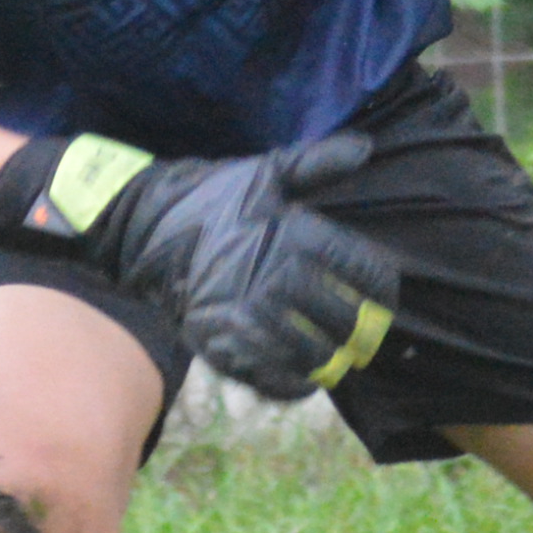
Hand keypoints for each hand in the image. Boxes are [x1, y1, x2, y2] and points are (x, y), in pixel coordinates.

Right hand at [74, 131, 402, 403]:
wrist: (149, 226)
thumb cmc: (216, 198)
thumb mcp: (268, 172)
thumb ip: (318, 163)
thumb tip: (365, 147)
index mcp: (295, 234)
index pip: (361, 269)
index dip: (381, 288)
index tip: (383, 297)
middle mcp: (275, 274)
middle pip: (342, 316)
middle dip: (361, 330)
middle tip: (367, 337)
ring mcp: (247, 311)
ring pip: (309, 350)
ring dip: (331, 358)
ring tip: (339, 359)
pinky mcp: (221, 339)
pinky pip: (266, 374)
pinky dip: (291, 384)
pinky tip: (305, 381)